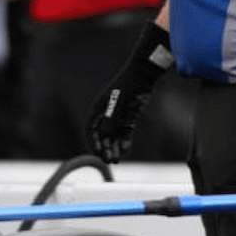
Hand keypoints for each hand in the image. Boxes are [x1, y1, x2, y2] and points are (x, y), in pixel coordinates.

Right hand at [86, 21, 172, 162]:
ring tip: (116, 160)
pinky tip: (125, 151)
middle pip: (103, 134)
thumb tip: (104, 137)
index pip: (91, 129)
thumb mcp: (120, 104)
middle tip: (109, 160)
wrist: (144, 74)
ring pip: (114, 135)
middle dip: (104, 148)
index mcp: (100, 108)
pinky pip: (125, 132)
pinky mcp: (129, 115)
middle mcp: (107, 112)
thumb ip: (111, 121)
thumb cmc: (130, 86)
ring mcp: (119, 114)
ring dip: (114, 147)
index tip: (98, 153)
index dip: (93, 142)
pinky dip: (124, 141)